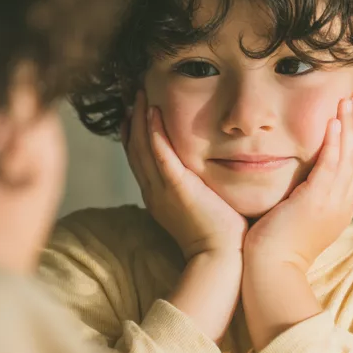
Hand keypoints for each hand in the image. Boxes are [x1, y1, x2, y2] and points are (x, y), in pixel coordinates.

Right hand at [124, 90, 246, 260]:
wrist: (221, 259)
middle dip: (131, 120)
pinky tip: (153, 112)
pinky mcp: (177, 188)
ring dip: (139, 118)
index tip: (134, 111)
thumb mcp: (204, 207)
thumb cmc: (221, 237)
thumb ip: (200, 188)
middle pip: (134, 149)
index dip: (135, 133)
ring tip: (139, 94)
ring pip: (141, 147)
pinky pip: (159, 155)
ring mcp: (162, 189)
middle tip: (131, 94)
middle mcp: (154, 191)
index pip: (140, 158)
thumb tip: (209, 175)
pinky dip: (153, 133)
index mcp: (159, 196)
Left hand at [244, 93, 352, 272]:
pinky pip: (330, 167)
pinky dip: (334, 145)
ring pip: (348, 158)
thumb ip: (310, 198)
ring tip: (348, 101)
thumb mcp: (303, 219)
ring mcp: (332, 203)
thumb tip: (305, 183)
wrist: (272, 271)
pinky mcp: (316, 202)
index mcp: (341, 208)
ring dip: (349, 127)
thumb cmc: (279, 248)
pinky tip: (334, 124)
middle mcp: (342, 204)